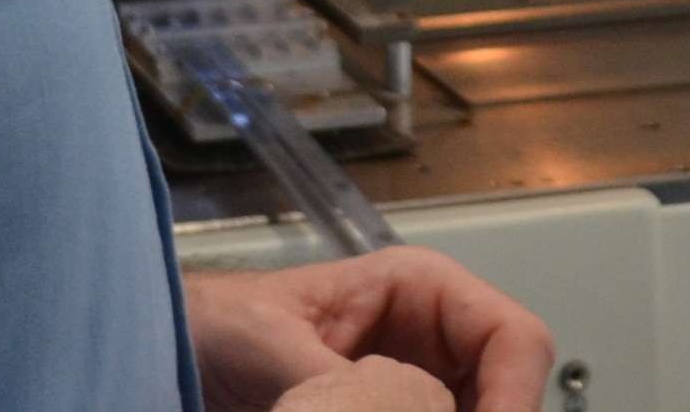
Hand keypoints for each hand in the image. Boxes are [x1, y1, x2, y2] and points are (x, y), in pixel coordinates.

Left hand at [189, 249, 556, 411]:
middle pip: (508, 392)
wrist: (173, 352)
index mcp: (422, 290)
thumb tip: (401, 410)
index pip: (514, 339)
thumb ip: (342, 389)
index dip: (516, 398)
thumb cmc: (215, 324)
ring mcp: (420, 387)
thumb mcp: (274, 346)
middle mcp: (436, 340)